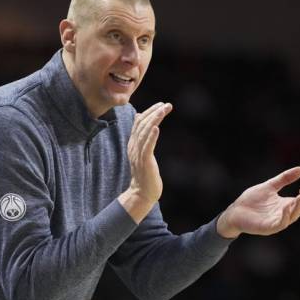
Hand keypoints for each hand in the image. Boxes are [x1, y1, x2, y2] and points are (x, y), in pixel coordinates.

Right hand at [119, 102, 171, 222]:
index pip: (139, 123)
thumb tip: (140, 122)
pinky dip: (152, 136)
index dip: (149, 112)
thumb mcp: (142, 154)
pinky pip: (147, 147)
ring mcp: (138, 154)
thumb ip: (141, 139)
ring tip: (163, 109)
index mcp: (133, 144)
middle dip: (154, 113)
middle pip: (142, 125)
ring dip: (154, 119)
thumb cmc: (145, 174)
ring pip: (145, 133)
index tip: (160, 105)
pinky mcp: (144, 162)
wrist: (141, 194)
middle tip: (166, 105)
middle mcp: (134, 147)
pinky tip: (157, 128)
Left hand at [217, 166, 299, 238]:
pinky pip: (281, 223)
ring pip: (293, 217)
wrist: (235, 210)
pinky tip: (287, 206)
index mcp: (285, 205)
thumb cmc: (252, 199)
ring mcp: (277, 222)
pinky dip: (286, 215)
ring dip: (298, 207)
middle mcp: (283, 214)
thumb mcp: (270, 186)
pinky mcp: (268, 228)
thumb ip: (284, 178)